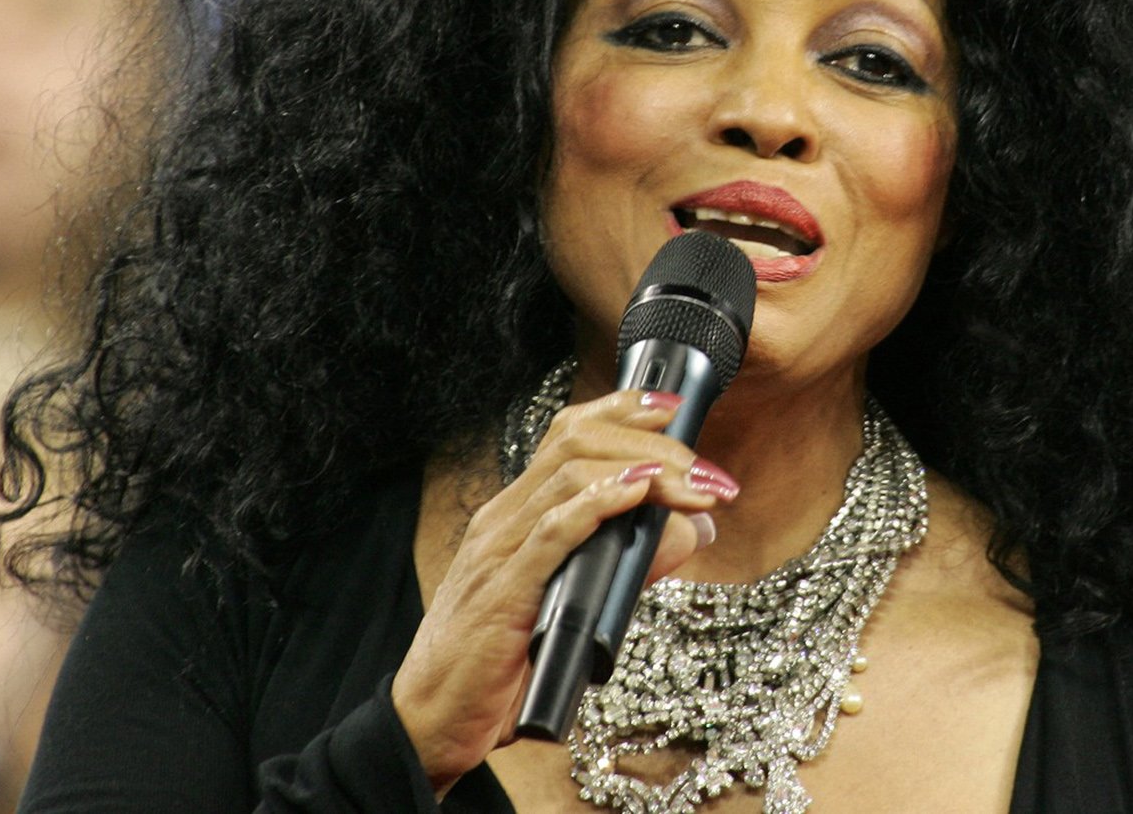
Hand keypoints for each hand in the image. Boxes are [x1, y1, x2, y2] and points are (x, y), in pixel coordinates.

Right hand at [390, 388, 737, 792]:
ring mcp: (498, 552)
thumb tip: (694, 529)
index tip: (674, 408)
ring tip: (692, 484)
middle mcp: (503, 520)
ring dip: (643, 469)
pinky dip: (599, 504)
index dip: (623, 409)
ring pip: (569, 474)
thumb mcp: (577, 605)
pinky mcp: (502, 593)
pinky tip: (638, 493)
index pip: (568, 434)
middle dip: (650, 440)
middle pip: (576, 440)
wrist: (427, 725)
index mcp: (516, 515)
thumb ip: (632, 563)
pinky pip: (552, 532)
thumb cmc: (496, 668)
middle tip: (706, 467)